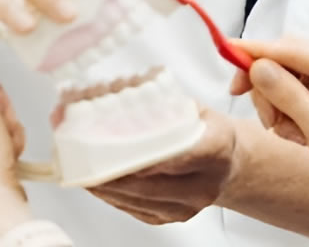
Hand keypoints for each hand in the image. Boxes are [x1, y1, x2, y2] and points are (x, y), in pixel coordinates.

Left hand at [87, 108, 240, 224]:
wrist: (229, 161)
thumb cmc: (204, 128)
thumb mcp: (192, 106)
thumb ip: (160, 102)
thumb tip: (114, 91)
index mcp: (217, 147)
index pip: (179, 154)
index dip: (146, 156)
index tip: (116, 151)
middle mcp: (206, 183)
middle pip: (151, 183)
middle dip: (112, 171)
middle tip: (82, 158)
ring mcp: (190, 206)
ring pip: (138, 199)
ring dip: (105, 185)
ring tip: (80, 168)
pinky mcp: (173, 217)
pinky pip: (135, 209)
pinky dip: (112, 195)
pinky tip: (96, 182)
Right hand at [229, 37, 308, 207]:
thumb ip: (289, 96)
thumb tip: (257, 66)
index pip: (295, 49)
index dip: (259, 50)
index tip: (228, 49)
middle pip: (286, 59)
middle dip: (267, 86)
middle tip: (266, 118)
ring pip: (282, 78)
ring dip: (275, 105)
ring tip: (290, 134)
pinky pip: (288, 96)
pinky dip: (283, 115)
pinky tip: (297, 136)